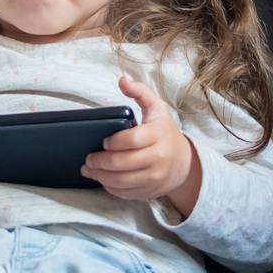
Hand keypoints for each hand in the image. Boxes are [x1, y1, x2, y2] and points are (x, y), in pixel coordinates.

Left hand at [83, 76, 199, 208]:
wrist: (184, 163)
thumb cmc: (164, 132)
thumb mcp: (157, 108)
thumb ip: (140, 92)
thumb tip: (121, 80)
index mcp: (158, 135)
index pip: (132, 140)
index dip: (113, 142)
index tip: (104, 141)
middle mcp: (158, 158)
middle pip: (122, 163)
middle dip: (100, 161)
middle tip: (88, 158)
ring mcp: (154, 177)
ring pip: (120, 181)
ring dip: (100, 176)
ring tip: (88, 169)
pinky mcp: (148, 191)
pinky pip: (124, 192)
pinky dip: (109, 187)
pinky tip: (101, 179)